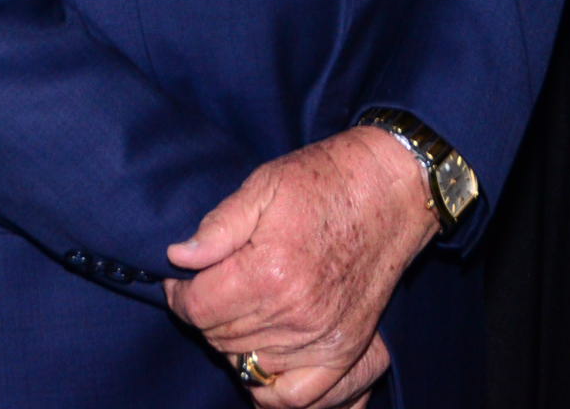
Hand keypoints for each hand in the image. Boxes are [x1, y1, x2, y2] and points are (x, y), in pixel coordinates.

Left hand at [166, 128, 433, 407]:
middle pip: (219, 338)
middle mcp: (295, 314)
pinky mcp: (347, 348)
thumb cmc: (324, 181)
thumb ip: (218, 227)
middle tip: (213, 286)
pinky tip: (263, 357)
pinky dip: (273, 386)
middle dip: (206, 313)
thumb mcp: (264, 186)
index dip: (180, 293)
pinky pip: (298, 396)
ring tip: (239, 310)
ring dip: (234, 342)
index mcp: (268, 272)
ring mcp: (323, 338)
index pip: (197, 308)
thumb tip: (177, 258)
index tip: (184, 276)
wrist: (391, 189)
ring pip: (250, 365)